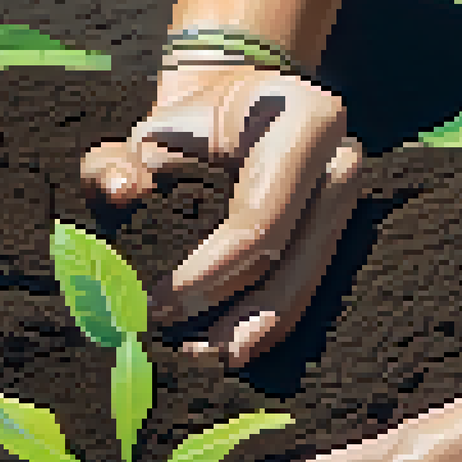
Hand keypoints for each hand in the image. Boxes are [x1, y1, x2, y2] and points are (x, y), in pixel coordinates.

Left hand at [80, 64, 362, 365]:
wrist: (235, 103)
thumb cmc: (188, 122)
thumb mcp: (148, 132)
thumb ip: (116, 162)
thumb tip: (120, 192)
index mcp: (305, 123)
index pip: (259, 220)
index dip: (209, 273)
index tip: (158, 305)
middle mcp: (339, 165)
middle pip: (291, 262)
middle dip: (237, 316)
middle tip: (181, 351)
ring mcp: (345, 202)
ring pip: (304, 282)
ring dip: (254, 329)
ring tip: (200, 357)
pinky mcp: (335, 231)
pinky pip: (304, 285)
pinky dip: (264, 320)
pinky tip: (227, 347)